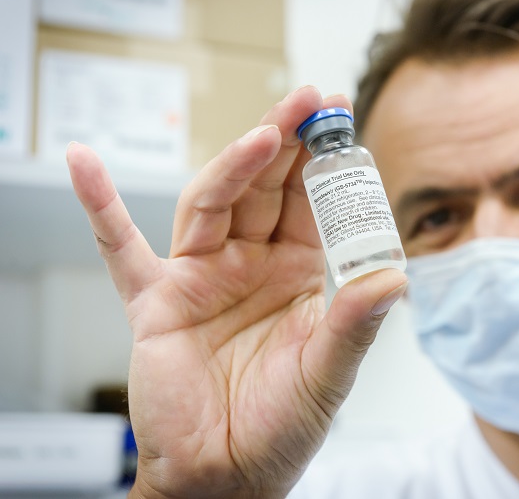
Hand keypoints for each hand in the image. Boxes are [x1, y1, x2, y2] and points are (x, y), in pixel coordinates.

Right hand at [67, 86, 406, 497]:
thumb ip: (354, 324)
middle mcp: (250, 263)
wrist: (225, 474)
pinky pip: (121, 249)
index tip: (341, 116)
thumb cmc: (280, 425)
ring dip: (234, 165)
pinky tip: (83, 163)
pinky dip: (100, 207)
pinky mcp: (155, 301)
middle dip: (286, 142)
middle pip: (265, 187)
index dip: (325, 160)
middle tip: (308, 99)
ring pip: (213, 203)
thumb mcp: (328, 373)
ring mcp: (201, 276)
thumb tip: (394, 277)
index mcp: (297, 271)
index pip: (311, 201)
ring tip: (264, 133)